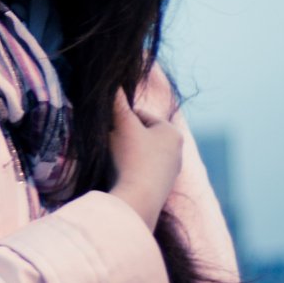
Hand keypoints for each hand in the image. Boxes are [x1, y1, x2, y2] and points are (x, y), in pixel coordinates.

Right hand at [106, 88, 182, 231]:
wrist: (137, 201)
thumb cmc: (131, 158)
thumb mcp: (122, 125)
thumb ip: (117, 103)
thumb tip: (113, 82)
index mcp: (172, 133)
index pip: (140, 115)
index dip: (119, 118)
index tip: (106, 126)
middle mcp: (177, 152)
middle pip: (140, 135)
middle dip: (122, 137)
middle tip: (106, 143)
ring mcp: (170, 173)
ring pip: (140, 155)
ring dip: (123, 154)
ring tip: (110, 161)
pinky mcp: (160, 190)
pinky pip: (140, 172)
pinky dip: (128, 171)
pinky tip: (117, 176)